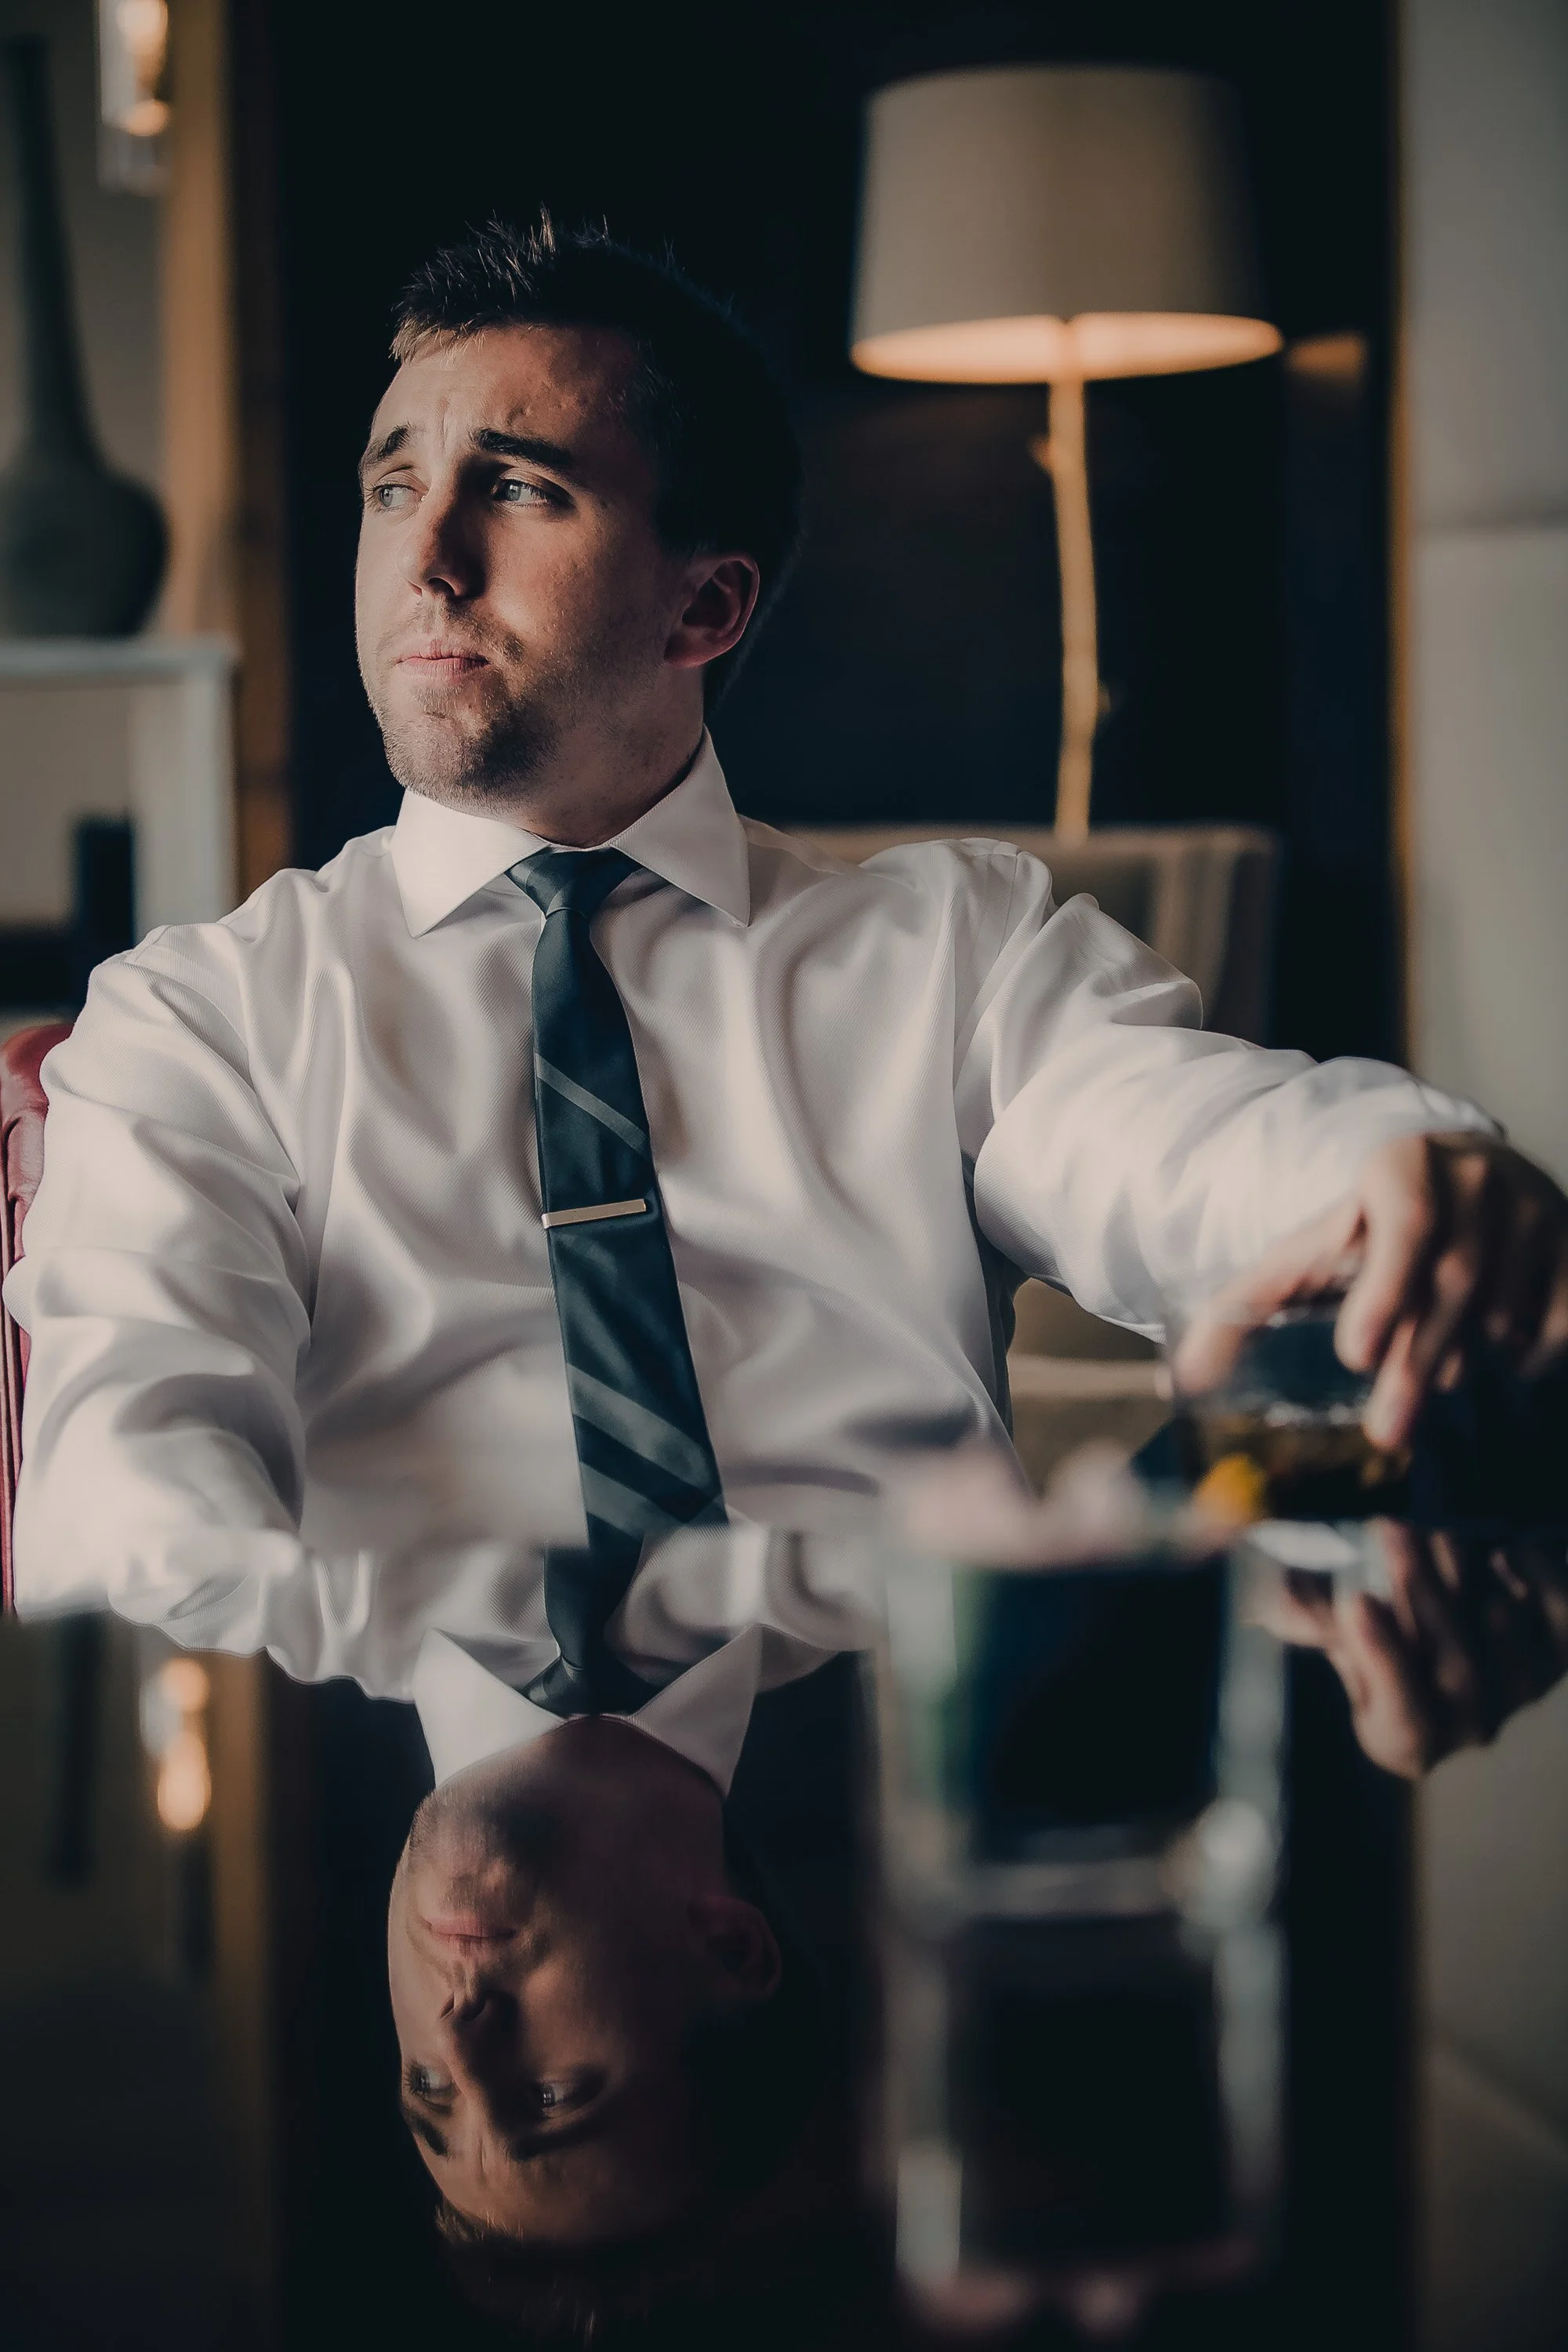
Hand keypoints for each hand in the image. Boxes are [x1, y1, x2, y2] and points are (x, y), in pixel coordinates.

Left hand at [1176, 1134, 1567, 1448]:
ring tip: (1436, 1390)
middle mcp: (1477, 1177)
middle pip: (1454, 1282)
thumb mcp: (1300, 1254)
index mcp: (1402, 1167)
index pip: (1405, 1226)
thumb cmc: (1361, 1231)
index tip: (1356, 1355)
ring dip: (1470, 1359)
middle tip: (1389, 1430)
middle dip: (1418, 1362)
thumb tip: (1180, 1381)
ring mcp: (1534, 1207)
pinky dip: (1532, 1354)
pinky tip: (1498, 1372)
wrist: (1449, 1181)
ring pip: (1508, 1303)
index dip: (1385, 1290)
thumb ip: (1240, 1308)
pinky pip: (1560, 1314)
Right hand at [1249, 1526, 1567, 1778]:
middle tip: (1391, 1530)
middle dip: (1422, 1594)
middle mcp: (1471, 1726)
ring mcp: (1522, 1690)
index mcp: (1406, 1739)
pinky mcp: (1559, 1651)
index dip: (1384, 1662)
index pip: (1406, 1721)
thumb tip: (1273, 1591)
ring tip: (1436, 1529)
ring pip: (1504, 1636)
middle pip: (1458, 1671)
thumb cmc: (1379, 1624)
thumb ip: (1307, 1614)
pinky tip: (1502, 1544)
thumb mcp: (1335, 1626)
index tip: (1356, 1601)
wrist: (1451, 1612)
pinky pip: (1558, 1612)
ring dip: (1468, 1575)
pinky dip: (1535, 1574)